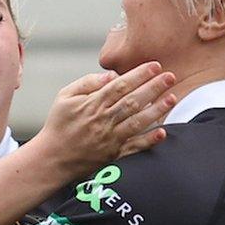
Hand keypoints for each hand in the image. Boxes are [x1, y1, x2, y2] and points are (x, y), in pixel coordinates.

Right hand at [35, 63, 176, 175]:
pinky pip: (134, 147)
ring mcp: (110, 139)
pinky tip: (162, 132)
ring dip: (157, 110)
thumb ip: (87, 82)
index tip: (154, 66)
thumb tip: (112, 76)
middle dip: (153, 88)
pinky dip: (148, 141)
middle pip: (133, 101)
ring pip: (137, 122)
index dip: (139, 75)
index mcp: (92, 104)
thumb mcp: (65, 96)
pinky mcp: (113, 155)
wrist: (52, 158)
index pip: (120, 85)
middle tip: (170, 77)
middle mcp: (103, 120)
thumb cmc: (59, 124)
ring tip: (172, 98)